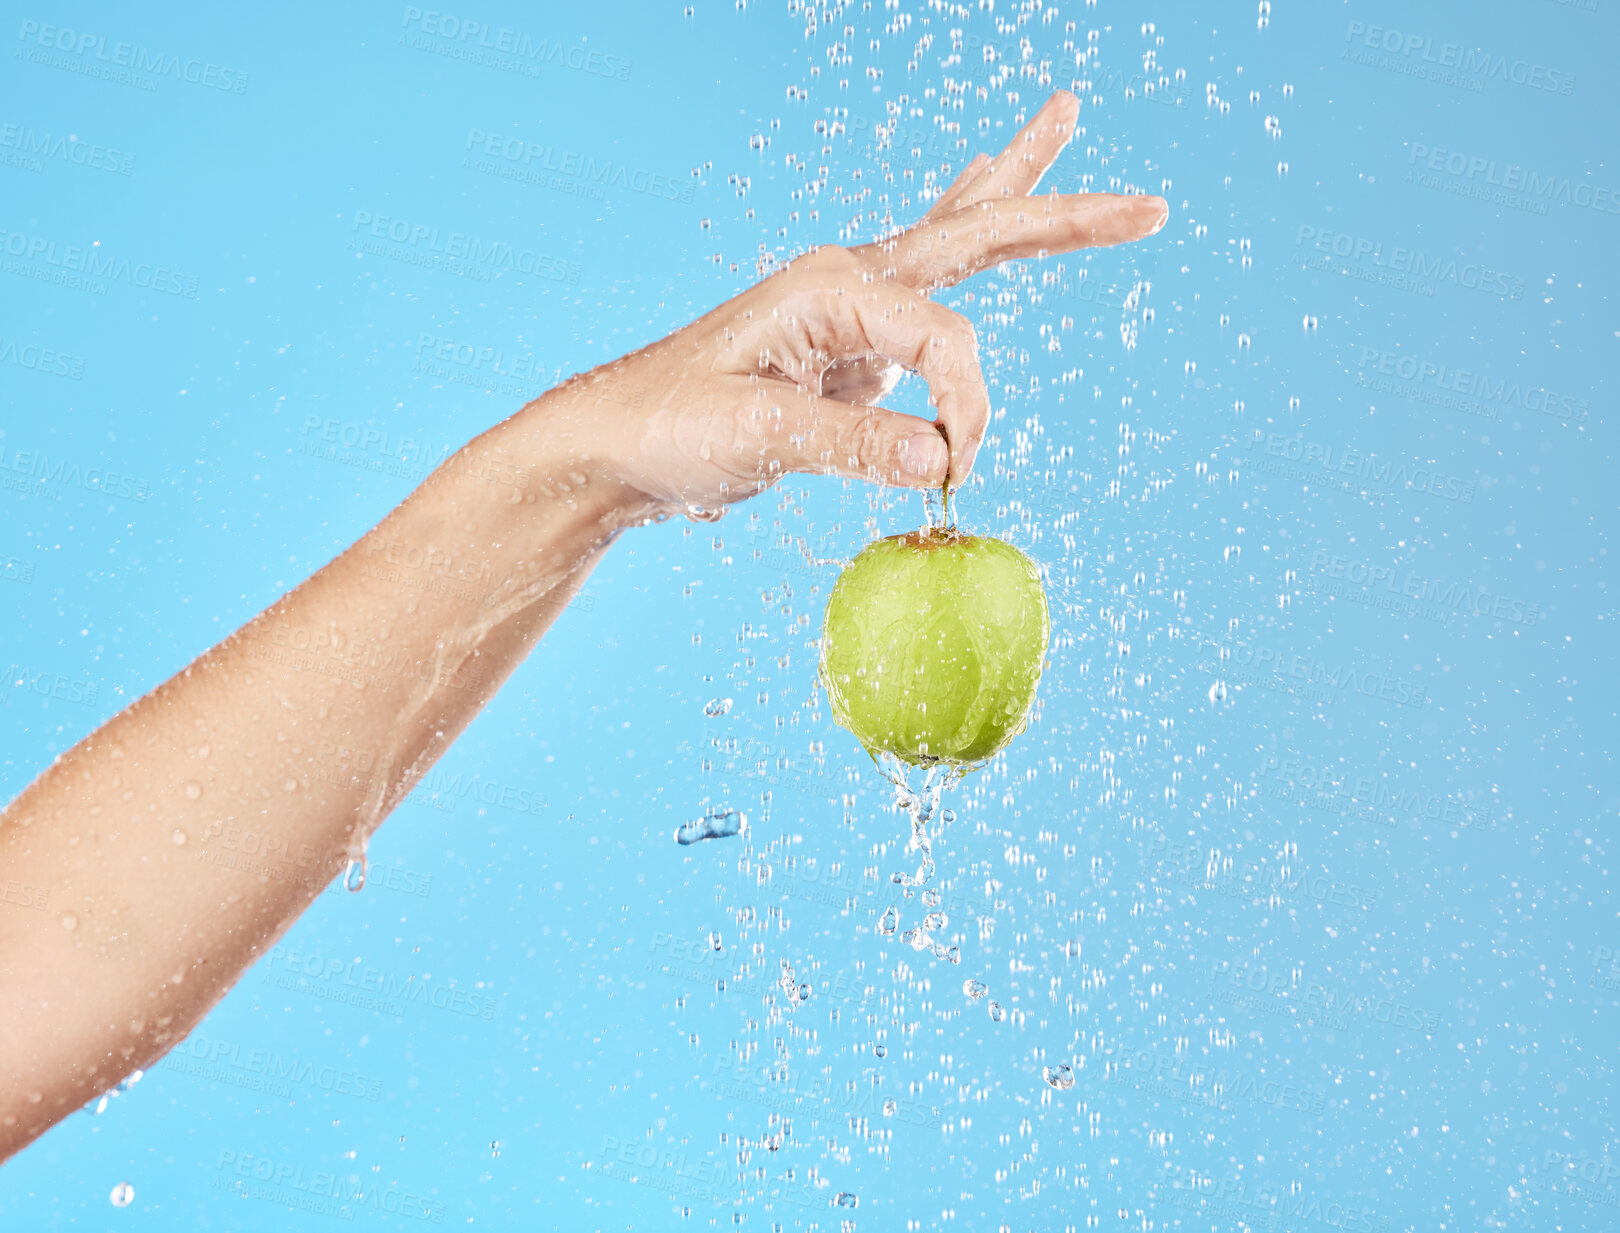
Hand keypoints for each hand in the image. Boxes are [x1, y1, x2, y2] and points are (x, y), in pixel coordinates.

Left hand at [543, 90, 1167, 515]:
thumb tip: (942, 459)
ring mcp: (851, 309)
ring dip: (1014, 194)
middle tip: (1149, 206)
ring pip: (954, 239)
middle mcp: (847, 282)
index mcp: (829, 289)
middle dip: (1060, 218)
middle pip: (974, 234)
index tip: (955, 469)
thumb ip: (853, 443)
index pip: (945, 339)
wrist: (617, 442)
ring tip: (1059, 123)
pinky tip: (983, 188)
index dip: (968, 405)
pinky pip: (928, 292)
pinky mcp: (850, 347)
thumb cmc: (670, 427)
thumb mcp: (758, 437)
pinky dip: (966, 238)